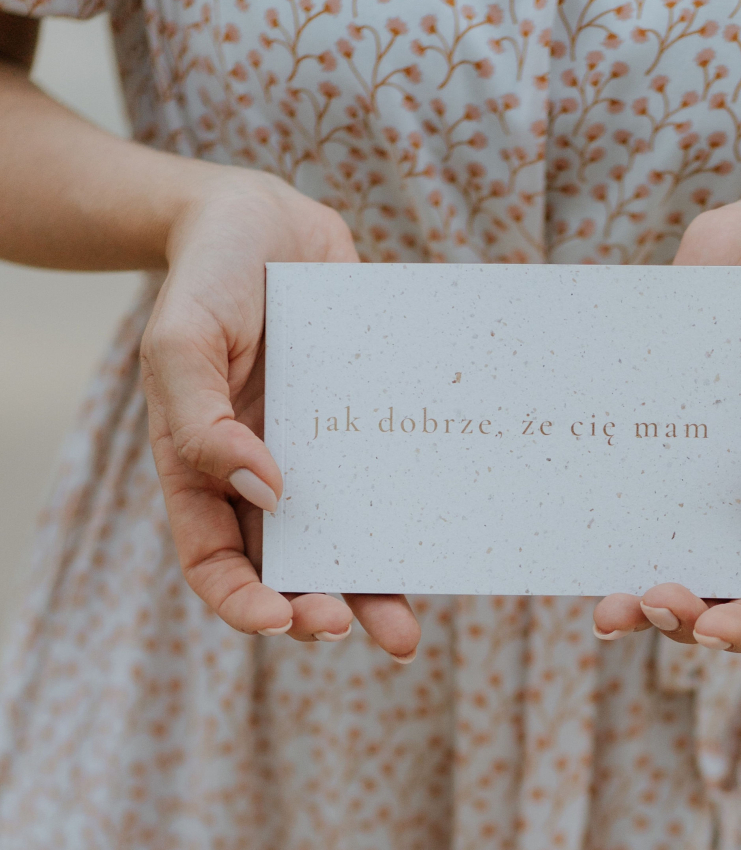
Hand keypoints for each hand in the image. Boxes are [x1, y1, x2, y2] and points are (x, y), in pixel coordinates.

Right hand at [140, 167, 420, 659]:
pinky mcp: (370, 420)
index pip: (217, 562)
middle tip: (366, 631)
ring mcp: (325, 450)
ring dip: (380, 584)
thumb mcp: (181, 342)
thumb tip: (268, 490)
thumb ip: (202, 420)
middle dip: (327, 608)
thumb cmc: (208, 277)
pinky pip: (396, 472)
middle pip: (295, 566)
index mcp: (208, 470)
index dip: (244, 604)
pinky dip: (418, 507)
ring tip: (411, 632)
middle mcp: (269, 472)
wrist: (266, 218)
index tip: (285, 622)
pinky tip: (451, 531)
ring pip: (355, 535)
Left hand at [594, 186, 740, 652]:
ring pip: (646, 539)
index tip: (706, 631)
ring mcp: (680, 456)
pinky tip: (556, 504)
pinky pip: (610, 471)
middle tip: (630, 605)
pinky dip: (587, 501)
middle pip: (702, 581)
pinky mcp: (641, 419)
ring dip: (619, 576)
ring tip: (591, 596)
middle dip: (669, 613)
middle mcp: (730, 486)